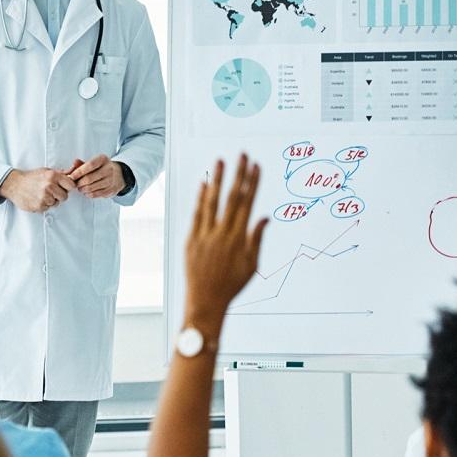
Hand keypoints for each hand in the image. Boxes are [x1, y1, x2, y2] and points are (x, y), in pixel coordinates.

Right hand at [0, 168, 76, 212]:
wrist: (14, 184)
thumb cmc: (31, 177)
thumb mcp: (46, 171)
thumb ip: (61, 173)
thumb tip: (75, 170)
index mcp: (53, 176)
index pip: (71, 185)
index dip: (68, 187)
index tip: (63, 187)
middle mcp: (49, 186)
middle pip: (65, 196)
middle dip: (59, 195)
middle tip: (50, 191)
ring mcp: (44, 197)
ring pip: (56, 203)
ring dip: (51, 201)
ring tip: (41, 194)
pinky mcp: (39, 206)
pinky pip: (47, 208)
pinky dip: (43, 205)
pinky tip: (37, 199)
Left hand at [69, 154, 124, 198]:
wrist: (119, 175)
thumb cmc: (103, 168)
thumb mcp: (94, 162)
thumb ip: (83, 163)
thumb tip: (75, 163)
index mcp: (103, 159)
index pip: (90, 165)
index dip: (80, 171)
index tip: (72, 176)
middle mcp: (108, 169)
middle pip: (89, 178)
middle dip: (79, 182)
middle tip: (75, 183)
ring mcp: (110, 180)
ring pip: (91, 187)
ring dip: (82, 189)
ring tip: (80, 187)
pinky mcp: (110, 190)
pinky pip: (95, 194)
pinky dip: (88, 194)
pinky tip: (86, 191)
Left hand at [184, 154, 267, 322]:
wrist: (206, 302)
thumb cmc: (231, 285)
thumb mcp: (251, 265)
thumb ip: (257, 239)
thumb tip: (265, 217)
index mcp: (239, 239)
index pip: (248, 204)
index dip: (253, 183)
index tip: (257, 166)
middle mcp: (222, 234)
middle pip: (232, 198)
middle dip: (239, 174)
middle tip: (242, 154)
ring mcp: (205, 235)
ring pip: (212, 202)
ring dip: (218, 180)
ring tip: (221, 161)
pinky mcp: (191, 239)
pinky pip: (196, 214)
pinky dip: (200, 198)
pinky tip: (204, 183)